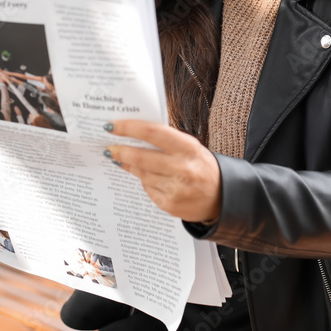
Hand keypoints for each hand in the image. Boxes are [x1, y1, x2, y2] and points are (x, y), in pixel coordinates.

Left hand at [105, 119, 221, 222]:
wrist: (222, 197)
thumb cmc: (201, 166)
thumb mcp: (190, 147)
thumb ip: (166, 140)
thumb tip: (134, 132)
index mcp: (188, 147)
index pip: (152, 132)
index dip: (128, 128)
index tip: (111, 126)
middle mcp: (182, 168)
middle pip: (141, 157)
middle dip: (120, 151)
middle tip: (108, 148)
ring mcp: (175, 188)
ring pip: (141, 173)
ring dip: (127, 165)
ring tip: (118, 159)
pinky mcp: (169, 204)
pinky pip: (148, 188)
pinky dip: (143, 181)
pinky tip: (143, 176)